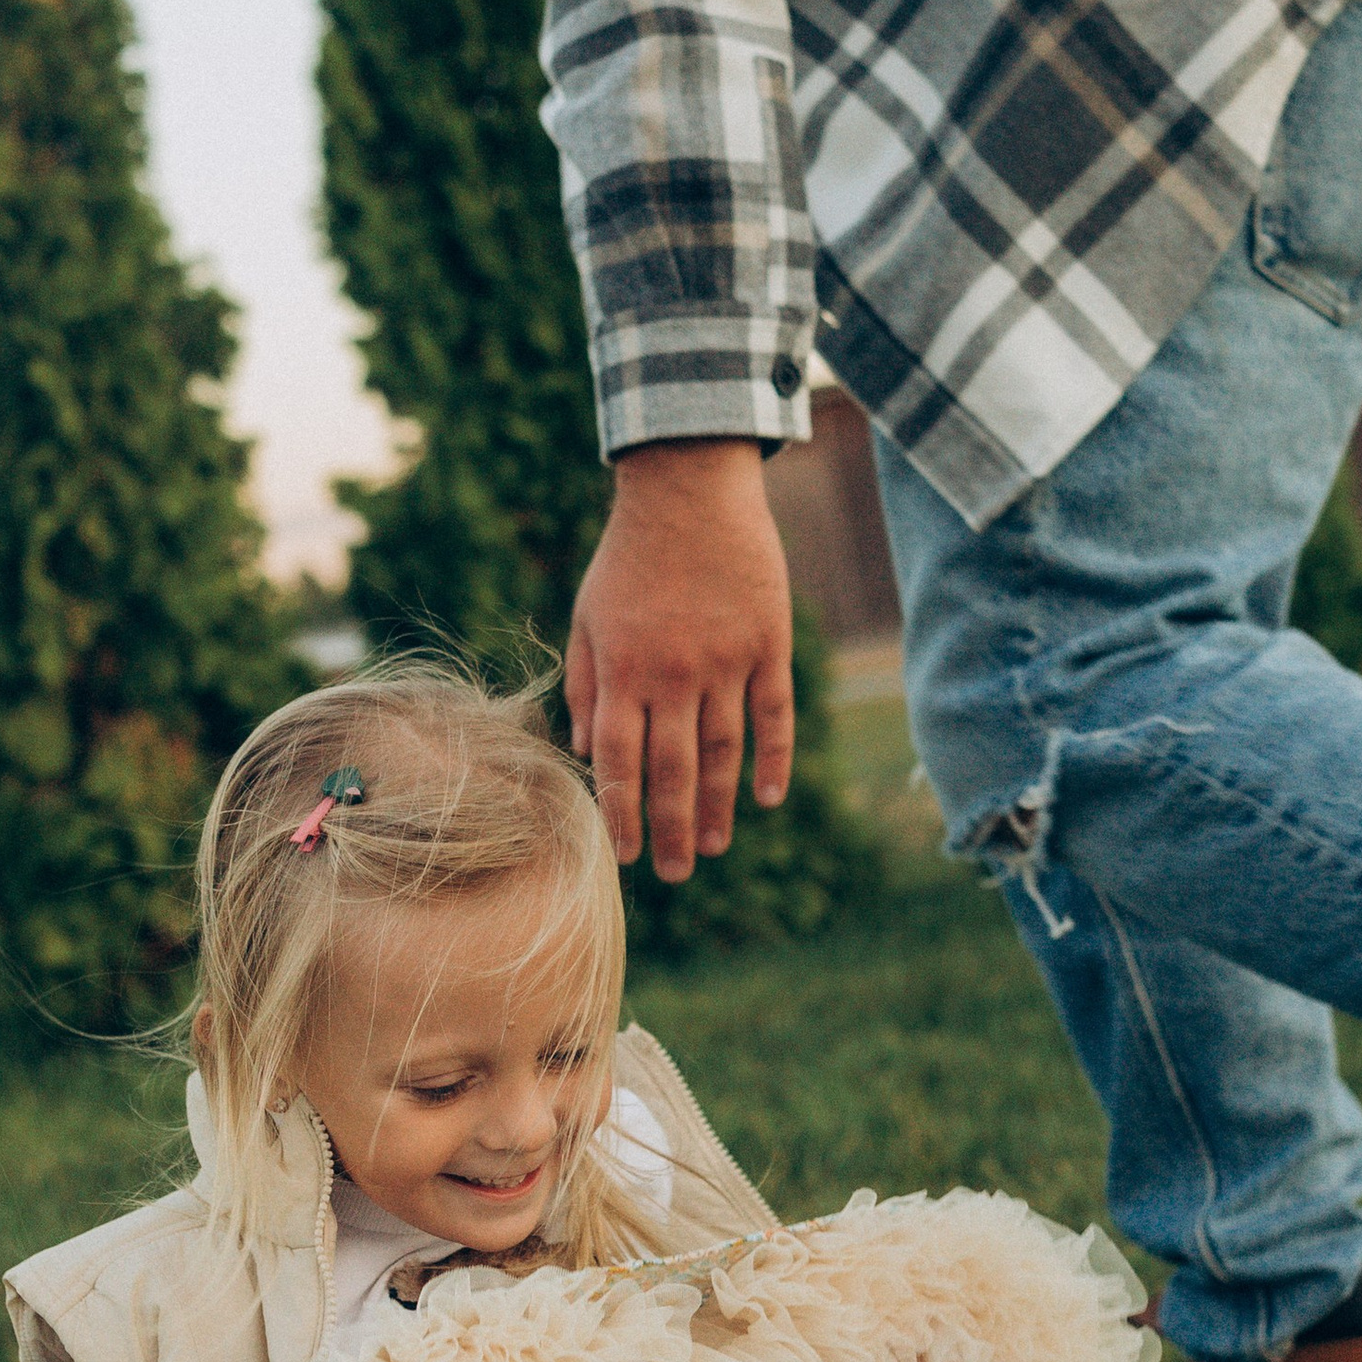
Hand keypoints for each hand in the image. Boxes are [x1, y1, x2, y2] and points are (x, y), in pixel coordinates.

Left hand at [564, 439, 793, 879]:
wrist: (689, 489)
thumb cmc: (627, 557)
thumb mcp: (588, 618)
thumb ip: (587, 687)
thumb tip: (590, 755)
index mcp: (624, 671)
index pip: (621, 763)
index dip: (623, 814)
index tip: (625, 856)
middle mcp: (675, 674)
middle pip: (674, 770)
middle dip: (673, 829)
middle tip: (677, 872)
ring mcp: (726, 660)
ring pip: (725, 751)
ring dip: (720, 805)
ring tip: (715, 846)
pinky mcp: (767, 643)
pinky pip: (774, 714)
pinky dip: (773, 759)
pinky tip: (768, 798)